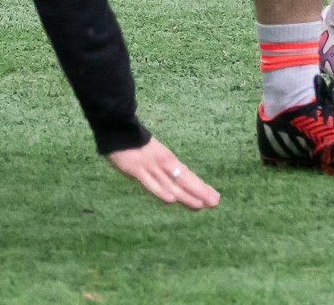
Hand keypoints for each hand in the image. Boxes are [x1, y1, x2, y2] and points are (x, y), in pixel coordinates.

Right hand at [105, 138, 219, 209]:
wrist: (118, 128)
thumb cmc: (135, 143)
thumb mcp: (154, 154)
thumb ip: (162, 169)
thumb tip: (173, 188)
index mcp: (168, 159)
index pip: (187, 176)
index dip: (200, 187)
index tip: (213, 197)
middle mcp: (162, 163)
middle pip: (184, 180)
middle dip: (199, 192)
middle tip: (214, 202)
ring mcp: (150, 167)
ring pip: (171, 184)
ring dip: (185, 195)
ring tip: (200, 205)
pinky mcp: (136, 169)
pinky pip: (150, 183)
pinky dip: (160, 191)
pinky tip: (171, 199)